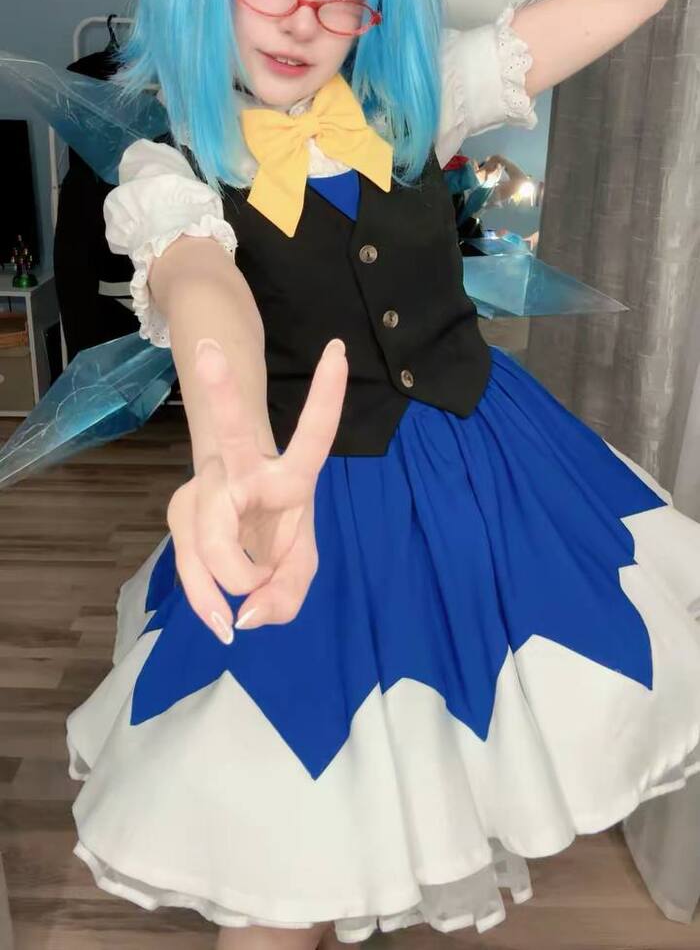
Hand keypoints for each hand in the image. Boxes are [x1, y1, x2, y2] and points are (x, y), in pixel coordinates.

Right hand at [167, 338, 347, 639]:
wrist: (230, 527)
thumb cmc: (275, 533)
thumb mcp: (300, 567)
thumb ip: (285, 596)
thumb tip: (243, 615)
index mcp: (291, 474)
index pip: (315, 433)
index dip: (327, 394)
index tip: (338, 349)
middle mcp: (244, 468)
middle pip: (231, 431)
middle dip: (222, 393)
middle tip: (209, 351)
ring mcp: (206, 488)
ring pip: (209, 541)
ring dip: (234, 581)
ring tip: (243, 610)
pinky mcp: (180, 514)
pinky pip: (193, 570)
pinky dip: (209, 604)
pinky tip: (221, 620)